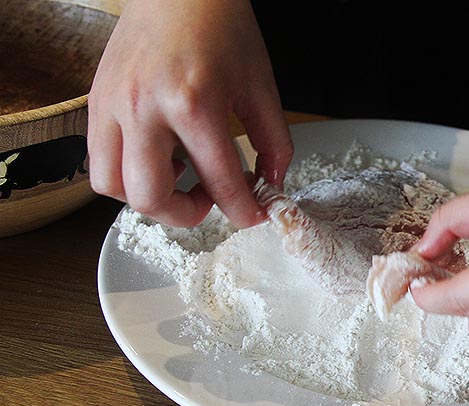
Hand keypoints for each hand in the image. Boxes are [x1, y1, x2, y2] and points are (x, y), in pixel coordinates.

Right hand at [88, 0, 292, 227]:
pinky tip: (157, 155)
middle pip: (148, 197)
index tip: (252, 215)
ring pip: (109, 186)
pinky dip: (126, 173)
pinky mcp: (94, 101)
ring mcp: (111, 105)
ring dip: (146, 197)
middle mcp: (144, 108)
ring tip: (178, 177)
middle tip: (208, 200)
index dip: (242, 211)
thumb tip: (272, 184)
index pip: (219, 182)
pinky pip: (98, 159)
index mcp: (194, 103)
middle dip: (184, 214)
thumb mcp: (261, 85)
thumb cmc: (220, 27)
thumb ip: (274, 141)